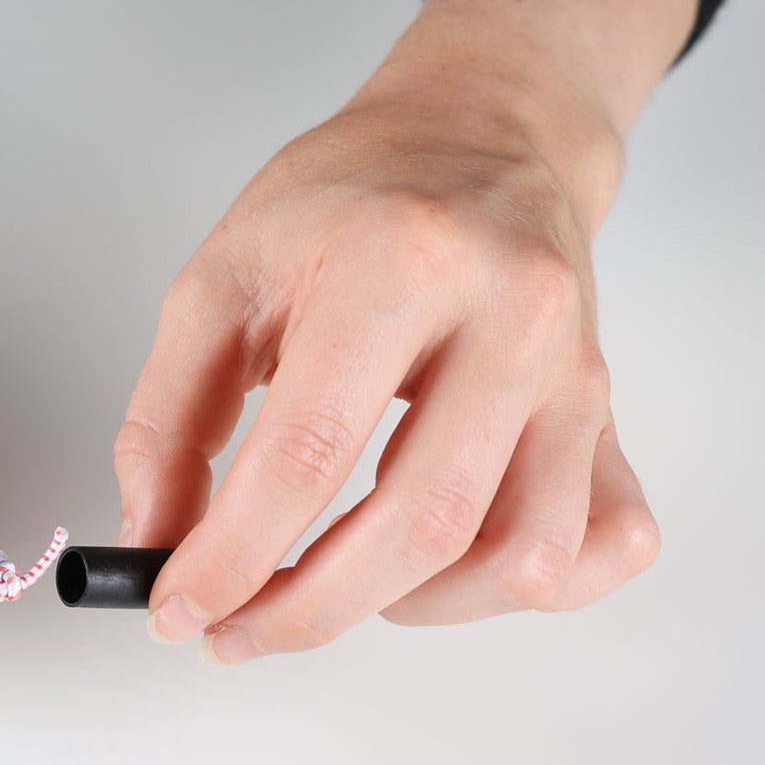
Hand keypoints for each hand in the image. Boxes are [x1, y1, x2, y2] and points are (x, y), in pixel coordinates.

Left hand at [115, 81, 660, 661]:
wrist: (481, 133)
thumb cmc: (349, 201)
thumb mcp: (222, 275)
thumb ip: (169, 412)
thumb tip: (154, 535)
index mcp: (399, 264)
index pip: (308, 454)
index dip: (233, 555)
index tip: (179, 606)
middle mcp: (511, 318)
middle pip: (423, 525)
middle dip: (310, 610)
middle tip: (238, 632)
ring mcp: (578, 372)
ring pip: (522, 557)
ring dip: (411, 606)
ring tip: (336, 579)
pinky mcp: (611, 414)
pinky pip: (601, 548)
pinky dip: (515, 587)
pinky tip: (440, 564)